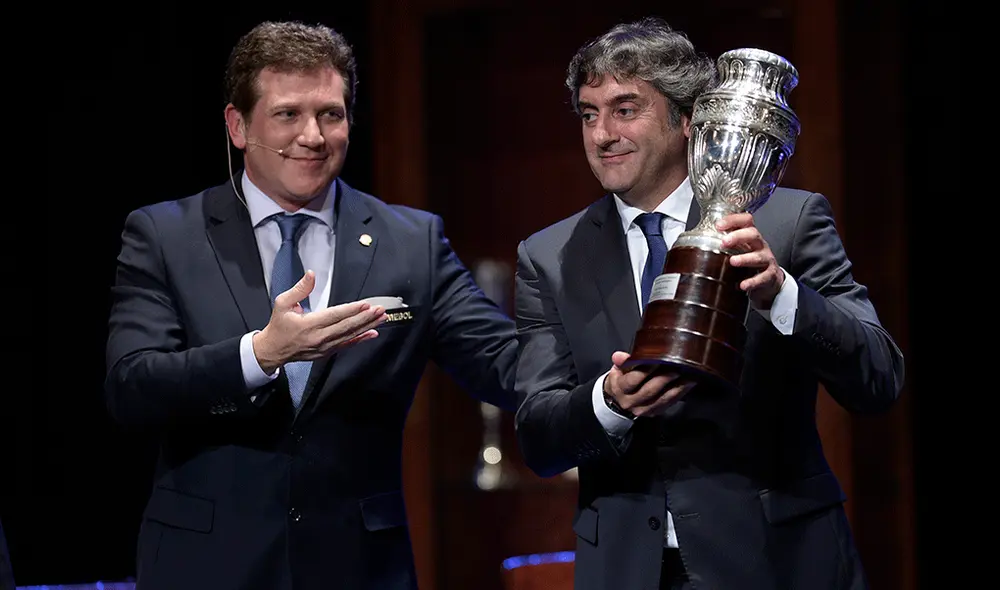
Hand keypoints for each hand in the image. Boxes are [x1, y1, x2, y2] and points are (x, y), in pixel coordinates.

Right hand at [253, 270, 386, 372]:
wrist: (273, 350)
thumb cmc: (278, 326)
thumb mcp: (282, 303)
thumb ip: (299, 289)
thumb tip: (311, 275)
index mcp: (308, 324)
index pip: (334, 315)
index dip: (351, 310)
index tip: (365, 305)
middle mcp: (319, 337)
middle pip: (347, 326)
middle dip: (366, 318)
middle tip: (380, 310)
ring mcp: (324, 347)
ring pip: (350, 335)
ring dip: (367, 326)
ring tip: (381, 318)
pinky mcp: (327, 352)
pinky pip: (347, 345)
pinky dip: (361, 339)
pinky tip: (372, 333)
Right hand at [604, 352, 695, 417]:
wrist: (620, 402)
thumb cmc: (621, 381)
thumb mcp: (617, 370)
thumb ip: (621, 362)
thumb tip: (619, 356)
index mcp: (620, 389)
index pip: (633, 380)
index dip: (645, 370)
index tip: (657, 360)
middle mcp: (631, 401)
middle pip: (650, 390)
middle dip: (665, 378)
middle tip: (677, 366)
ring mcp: (644, 409)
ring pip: (663, 398)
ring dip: (677, 387)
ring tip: (688, 376)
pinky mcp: (655, 412)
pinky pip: (670, 403)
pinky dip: (680, 393)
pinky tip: (688, 384)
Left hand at [717, 213, 782, 308]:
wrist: (770, 280)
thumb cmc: (750, 262)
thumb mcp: (739, 249)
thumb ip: (724, 244)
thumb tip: (696, 242)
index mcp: (750, 237)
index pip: (746, 221)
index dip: (733, 220)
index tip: (718, 225)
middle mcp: (760, 245)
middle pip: (753, 234)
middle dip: (738, 237)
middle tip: (724, 242)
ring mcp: (766, 260)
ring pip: (758, 256)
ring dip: (745, 258)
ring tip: (732, 261)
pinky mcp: (769, 276)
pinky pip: (762, 278)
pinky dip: (752, 281)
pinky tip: (743, 285)